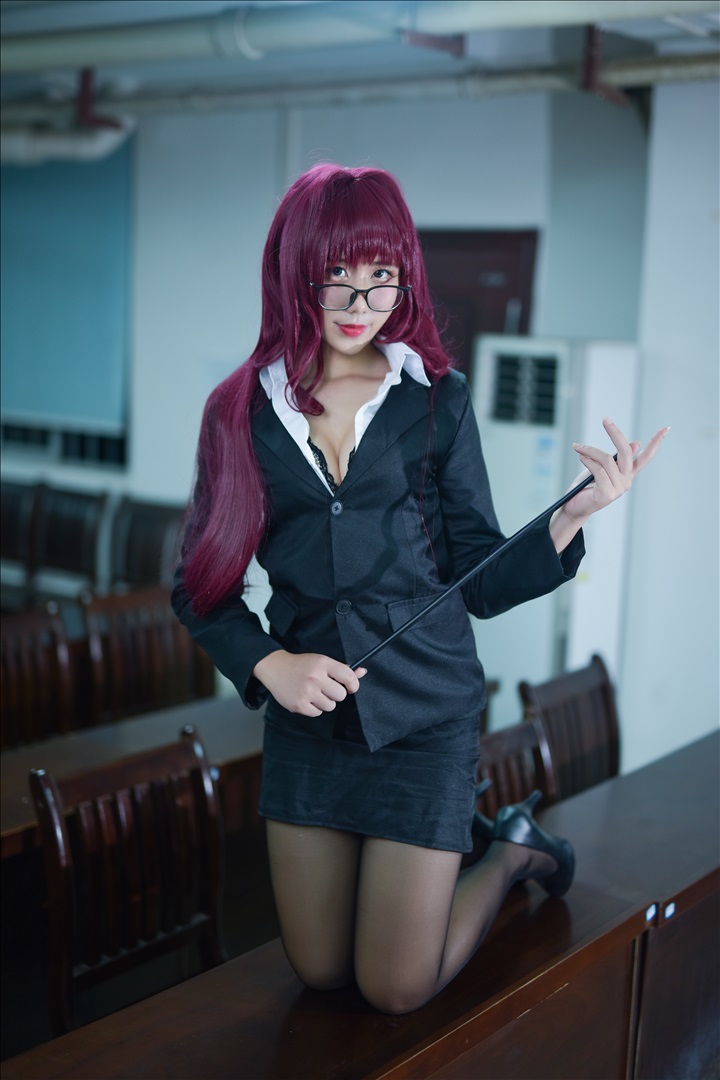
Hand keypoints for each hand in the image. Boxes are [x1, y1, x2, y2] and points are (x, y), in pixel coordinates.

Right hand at [252, 650, 366, 716]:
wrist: (276, 669)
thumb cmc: (302, 665)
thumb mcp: (322, 661)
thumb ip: (343, 669)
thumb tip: (363, 672)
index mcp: (322, 663)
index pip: (348, 676)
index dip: (353, 684)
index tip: (350, 687)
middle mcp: (315, 677)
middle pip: (340, 695)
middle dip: (336, 694)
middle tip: (326, 688)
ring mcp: (306, 692)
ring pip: (330, 706)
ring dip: (325, 701)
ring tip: (314, 692)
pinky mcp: (298, 705)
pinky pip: (317, 713)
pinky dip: (314, 708)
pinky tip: (306, 698)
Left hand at [550, 417, 668, 549]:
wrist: (574, 506)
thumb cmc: (587, 486)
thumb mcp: (602, 468)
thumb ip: (617, 458)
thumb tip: (636, 443)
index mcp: (627, 474)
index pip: (646, 457)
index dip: (656, 442)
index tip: (666, 428)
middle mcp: (626, 481)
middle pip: (626, 452)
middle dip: (615, 433)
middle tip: (605, 419)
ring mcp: (618, 489)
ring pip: (607, 460)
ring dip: (589, 450)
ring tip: (578, 447)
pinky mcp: (606, 494)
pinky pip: (598, 470)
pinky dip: (587, 460)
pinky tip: (580, 456)